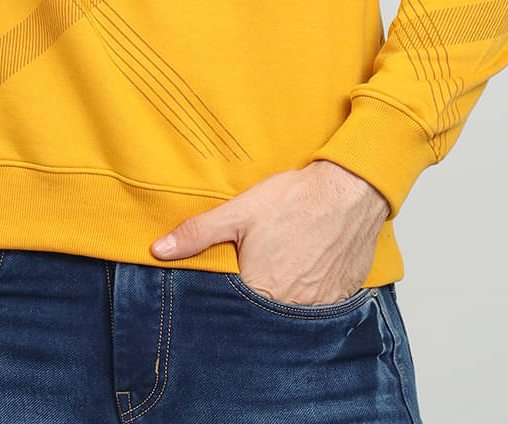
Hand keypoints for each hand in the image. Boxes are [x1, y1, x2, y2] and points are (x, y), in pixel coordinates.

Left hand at [149, 161, 389, 305]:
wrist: (349, 192)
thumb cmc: (294, 200)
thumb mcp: (239, 211)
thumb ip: (197, 234)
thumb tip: (158, 250)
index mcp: (261, 292)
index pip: (231, 310)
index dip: (223, 299)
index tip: (224, 284)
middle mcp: (290, 308)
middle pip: (261, 316)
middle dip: (252, 301)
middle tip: (256, 269)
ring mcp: (319, 308)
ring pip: (290, 314)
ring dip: (281, 298)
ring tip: (280, 267)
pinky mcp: (340, 299)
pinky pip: (318, 308)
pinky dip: (307, 294)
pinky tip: (304, 269)